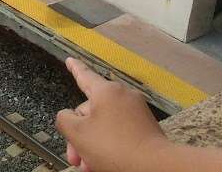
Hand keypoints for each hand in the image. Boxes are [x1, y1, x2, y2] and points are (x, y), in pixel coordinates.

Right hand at [56, 57, 166, 171]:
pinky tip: (103, 164)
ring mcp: (138, 113)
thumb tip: (68, 117)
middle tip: (74, 158)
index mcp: (106, 91)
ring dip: (93, 145)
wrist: (157, 168)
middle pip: (91, 112)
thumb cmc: (114, 147)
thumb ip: (64, 120)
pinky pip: (121, 133)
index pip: (84, 75)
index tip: (70, 60)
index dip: (74, 68)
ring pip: (105, 126)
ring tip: (88, 166)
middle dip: (80, 135)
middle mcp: (123, 97)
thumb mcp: (78, 133)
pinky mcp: (147, 130)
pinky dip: (110, 146)